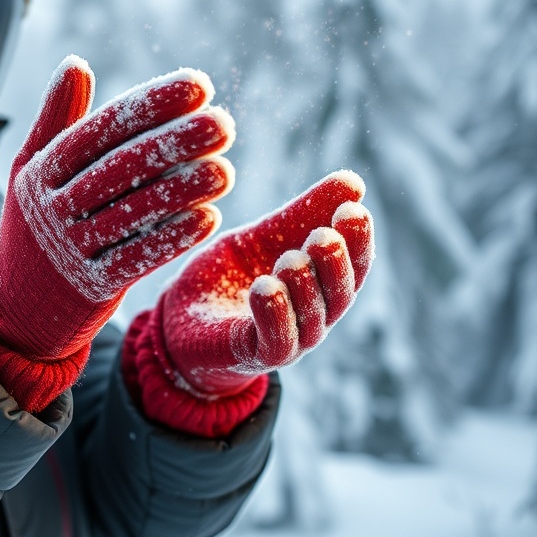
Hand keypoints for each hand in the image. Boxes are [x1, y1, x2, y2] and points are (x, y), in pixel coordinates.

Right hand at [0, 56, 235, 411]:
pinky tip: (209, 217)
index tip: (198, 86)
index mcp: (40, 171)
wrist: (14, 308)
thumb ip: (56, 120)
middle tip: (224, 124)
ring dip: (184, 190)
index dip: (152, 105)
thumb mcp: (32, 172)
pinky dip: (173, 238)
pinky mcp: (90, 287)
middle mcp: (51, 208)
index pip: (102, 129)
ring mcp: (69, 250)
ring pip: (134, 212)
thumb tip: (76, 63)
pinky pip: (137, 258)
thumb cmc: (35, 227)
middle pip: (122, 167)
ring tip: (226, 171)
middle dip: (177, 143)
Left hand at [124, 170, 374, 436]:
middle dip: (336, 265)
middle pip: (341, 294)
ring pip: (311, 319)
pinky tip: (265, 288)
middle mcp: (314, 316)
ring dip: (304, 287)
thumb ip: (302, 213)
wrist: (179, 318)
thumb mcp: (262, 236)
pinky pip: (276, 341)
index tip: (353, 207)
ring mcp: (289, 341)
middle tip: (324, 236)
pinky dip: (274, 315)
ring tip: (292, 259)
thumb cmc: (229, 275)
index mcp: (321, 284)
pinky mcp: (255, 355)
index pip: (354, 264)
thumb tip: (354, 181)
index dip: (357, 238)